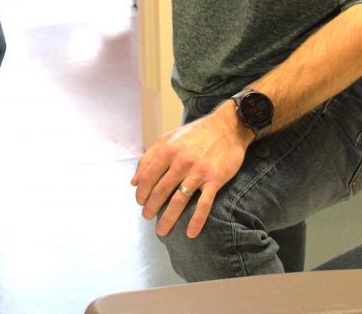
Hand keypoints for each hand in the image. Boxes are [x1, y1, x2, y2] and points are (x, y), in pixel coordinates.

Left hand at [130, 101, 250, 238]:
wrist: (228, 128)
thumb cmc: (196, 134)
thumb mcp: (169, 138)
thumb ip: (149, 157)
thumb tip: (134, 181)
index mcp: (168, 150)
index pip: (148, 177)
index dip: (141, 193)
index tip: (140, 202)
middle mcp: (181, 161)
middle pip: (161, 191)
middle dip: (151, 207)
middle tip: (147, 217)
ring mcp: (199, 171)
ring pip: (179, 200)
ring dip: (168, 218)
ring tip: (161, 230)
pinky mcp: (215, 179)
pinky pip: (204, 204)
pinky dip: (196, 220)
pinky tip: (190, 233)